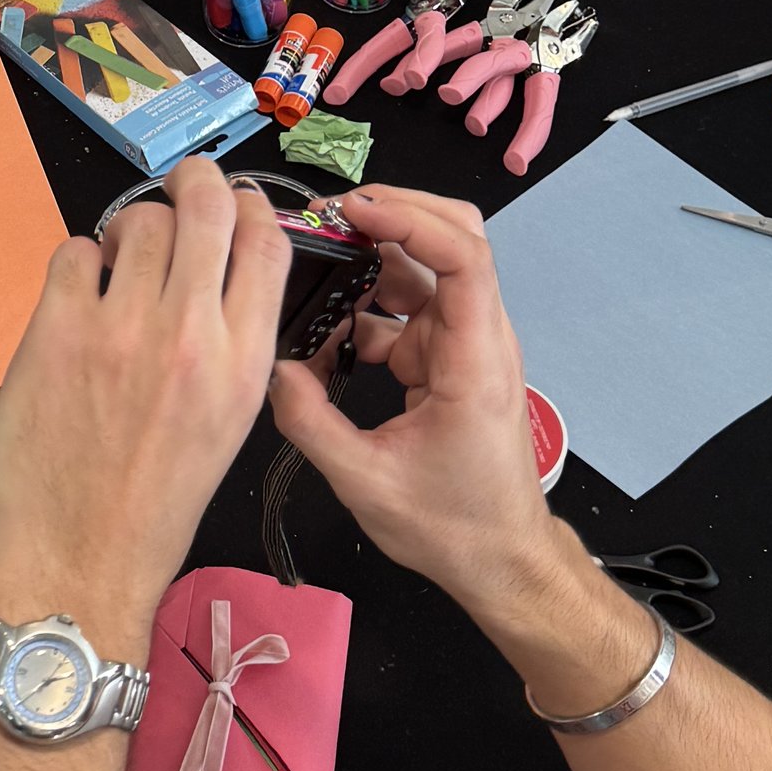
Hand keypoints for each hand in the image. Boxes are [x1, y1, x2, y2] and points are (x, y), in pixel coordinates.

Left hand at [0, 162, 287, 649]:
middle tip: (181, 184)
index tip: (235, 201)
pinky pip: (71, 253)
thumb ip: (231, 346)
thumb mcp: (228, 425)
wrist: (82, 562)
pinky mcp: (56, 332)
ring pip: (137, 221)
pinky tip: (78, 299)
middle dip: (196, 180)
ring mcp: (120, 329)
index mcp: (243, 364)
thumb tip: (217, 274)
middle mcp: (190, 336)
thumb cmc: (153, 505)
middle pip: (206, 206)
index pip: (266, 244)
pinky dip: (77, 263)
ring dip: (129, 228)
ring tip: (118, 263)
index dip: (252, 207)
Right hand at [267, 185, 561, 632]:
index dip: (411, 220)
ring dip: (372, 262)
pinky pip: (406, 312)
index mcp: (475, 360)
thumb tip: (270, 369)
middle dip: (393, 214)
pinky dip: (364, 310)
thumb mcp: (365, 482)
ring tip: (315, 265)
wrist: (501, 560)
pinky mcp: (447, 361)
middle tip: (329, 216)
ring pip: (424, 272)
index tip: (353, 211)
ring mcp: (465, 346)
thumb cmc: (454, 527)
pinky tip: (323, 334)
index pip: (462, 256)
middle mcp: (478, 339)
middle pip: (451, 240)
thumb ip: (310, 421)